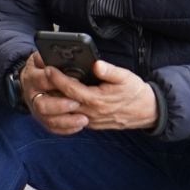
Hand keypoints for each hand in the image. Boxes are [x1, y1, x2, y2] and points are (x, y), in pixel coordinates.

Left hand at [22, 55, 157, 133]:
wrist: (147, 112)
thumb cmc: (135, 92)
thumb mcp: (125, 77)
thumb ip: (109, 71)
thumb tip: (96, 65)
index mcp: (97, 100)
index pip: (71, 89)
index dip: (58, 78)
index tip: (49, 68)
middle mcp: (91, 113)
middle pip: (64, 101)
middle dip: (52, 89)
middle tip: (42, 76)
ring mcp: (91, 121)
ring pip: (67, 112)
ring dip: (56, 100)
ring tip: (47, 86)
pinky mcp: (93, 125)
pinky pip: (74, 117)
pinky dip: (65, 109)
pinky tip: (60, 98)